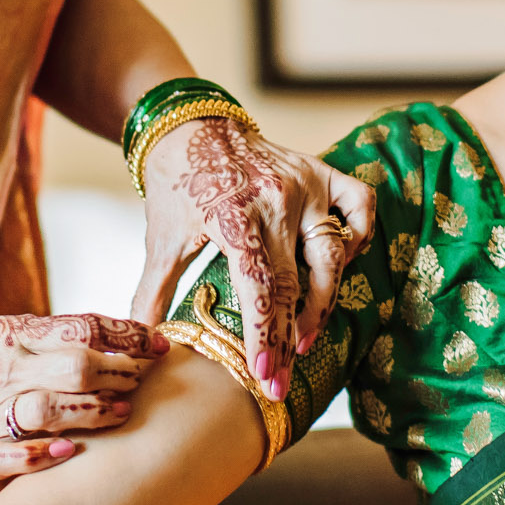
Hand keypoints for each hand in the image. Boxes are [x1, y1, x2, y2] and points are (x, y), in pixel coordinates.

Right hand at [0, 314, 166, 479]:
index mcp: (11, 336)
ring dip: (94, 413)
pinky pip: (12, 455)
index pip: (81, 328)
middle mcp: (3, 371)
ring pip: (50, 410)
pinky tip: (71, 452)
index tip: (158, 344)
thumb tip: (112, 336)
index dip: (127, 336)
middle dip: (122, 373)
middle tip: (148, 378)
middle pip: (76, 367)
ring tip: (122, 412)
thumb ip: (50, 338)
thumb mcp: (2, 337)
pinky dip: (42, 455)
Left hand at [129, 117, 376, 400]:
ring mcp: (304, 185)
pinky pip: (360, 205)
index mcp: (235, 217)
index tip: (266, 379)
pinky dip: (359, 235)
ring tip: (305, 337)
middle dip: (290, 339)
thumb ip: (155, 292)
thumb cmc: (175, 185)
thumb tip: (144, 340)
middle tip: (280, 380)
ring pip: (333, 254)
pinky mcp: (320, 171)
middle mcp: (277, 201)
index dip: (265, 339)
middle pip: (296, 284)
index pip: (261, 290)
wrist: (188, 123)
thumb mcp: (162, 239)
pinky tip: (341, 264)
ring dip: (325, 302)